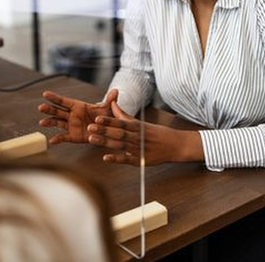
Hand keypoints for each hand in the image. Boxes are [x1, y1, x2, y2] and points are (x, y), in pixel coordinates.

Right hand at [38, 89, 118, 144]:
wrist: (105, 129)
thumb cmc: (104, 117)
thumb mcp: (107, 109)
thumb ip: (110, 101)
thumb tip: (116, 91)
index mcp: (78, 106)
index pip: (64, 101)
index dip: (55, 97)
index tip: (45, 94)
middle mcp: (72, 115)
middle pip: (58, 111)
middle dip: (49, 109)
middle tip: (41, 107)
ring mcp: (71, 125)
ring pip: (58, 123)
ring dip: (49, 122)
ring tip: (42, 123)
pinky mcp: (73, 136)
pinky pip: (64, 137)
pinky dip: (58, 139)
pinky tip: (51, 141)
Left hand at [86, 102, 203, 165]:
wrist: (175, 145)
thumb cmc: (156, 133)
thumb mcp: (141, 123)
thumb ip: (124, 115)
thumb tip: (112, 104)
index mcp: (138, 126)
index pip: (121, 122)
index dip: (109, 120)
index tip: (97, 117)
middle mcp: (137, 137)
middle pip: (118, 133)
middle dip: (103, 130)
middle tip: (89, 127)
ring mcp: (139, 149)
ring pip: (120, 145)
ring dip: (105, 142)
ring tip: (91, 139)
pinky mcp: (140, 161)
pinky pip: (127, 160)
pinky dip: (116, 159)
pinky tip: (105, 158)